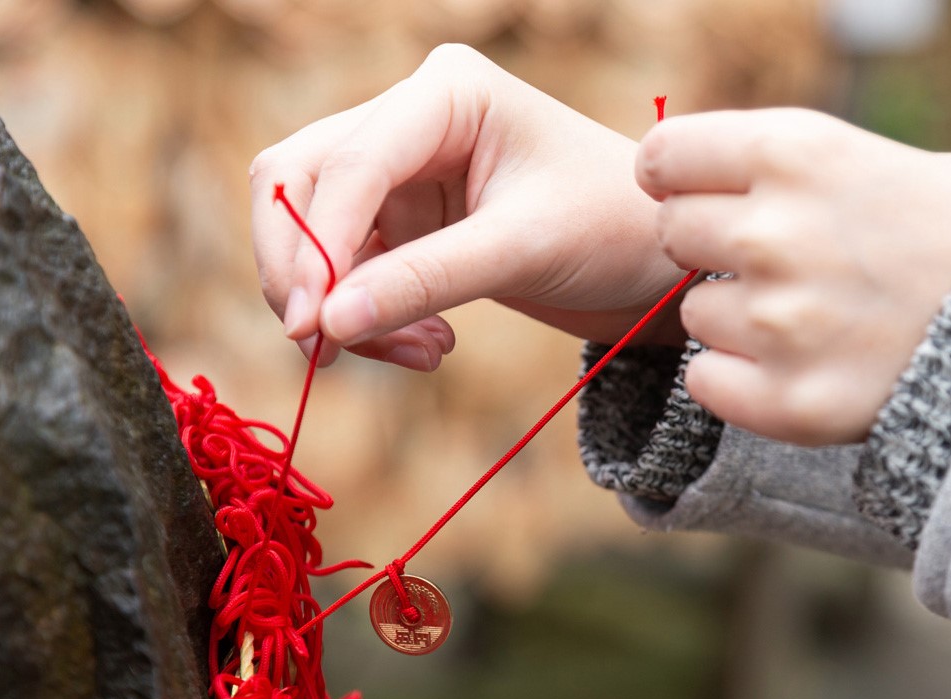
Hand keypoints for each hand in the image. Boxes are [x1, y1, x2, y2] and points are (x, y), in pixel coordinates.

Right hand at [250, 44, 684, 370]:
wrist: (649, 258)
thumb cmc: (611, 227)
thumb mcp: (523, 250)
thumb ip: (425, 281)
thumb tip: (326, 325)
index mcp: (446, 93)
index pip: (349, 162)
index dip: (316, 246)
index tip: (311, 326)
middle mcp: (410, 121)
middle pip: (300, 185)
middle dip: (305, 272)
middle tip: (327, 347)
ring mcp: (401, 173)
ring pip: (314, 235)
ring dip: (340, 306)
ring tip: (418, 353)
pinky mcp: (403, 222)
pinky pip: (348, 272)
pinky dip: (369, 318)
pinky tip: (427, 347)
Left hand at [637, 108, 950, 444]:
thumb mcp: (878, 160)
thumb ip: (784, 170)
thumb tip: (711, 180)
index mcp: (794, 153)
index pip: (662, 158)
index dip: (673, 179)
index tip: (691, 193)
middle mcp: (773, 233)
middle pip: (672, 235)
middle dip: (708, 246)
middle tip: (769, 261)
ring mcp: (777, 323)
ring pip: (695, 315)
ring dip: (734, 318)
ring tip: (806, 319)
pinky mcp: (789, 401)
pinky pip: (705, 381)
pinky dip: (736, 380)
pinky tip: (793, 368)